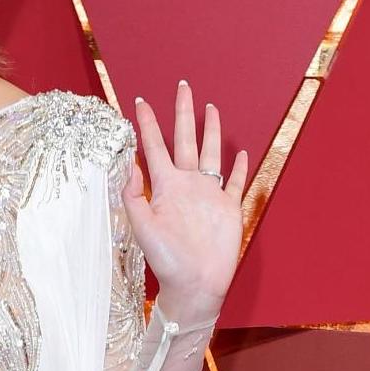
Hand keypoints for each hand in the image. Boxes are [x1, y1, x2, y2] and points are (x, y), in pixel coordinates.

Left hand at [122, 80, 246, 322]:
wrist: (195, 284)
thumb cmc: (166, 260)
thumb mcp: (142, 226)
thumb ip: (134, 196)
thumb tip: (128, 165)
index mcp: (165, 186)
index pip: (154, 147)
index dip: (147, 124)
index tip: (140, 101)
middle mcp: (187, 185)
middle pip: (186, 139)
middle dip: (183, 113)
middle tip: (183, 86)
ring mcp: (209, 194)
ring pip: (212, 153)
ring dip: (211, 131)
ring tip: (211, 108)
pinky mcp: (229, 207)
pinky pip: (235, 181)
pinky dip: (239, 166)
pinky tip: (241, 152)